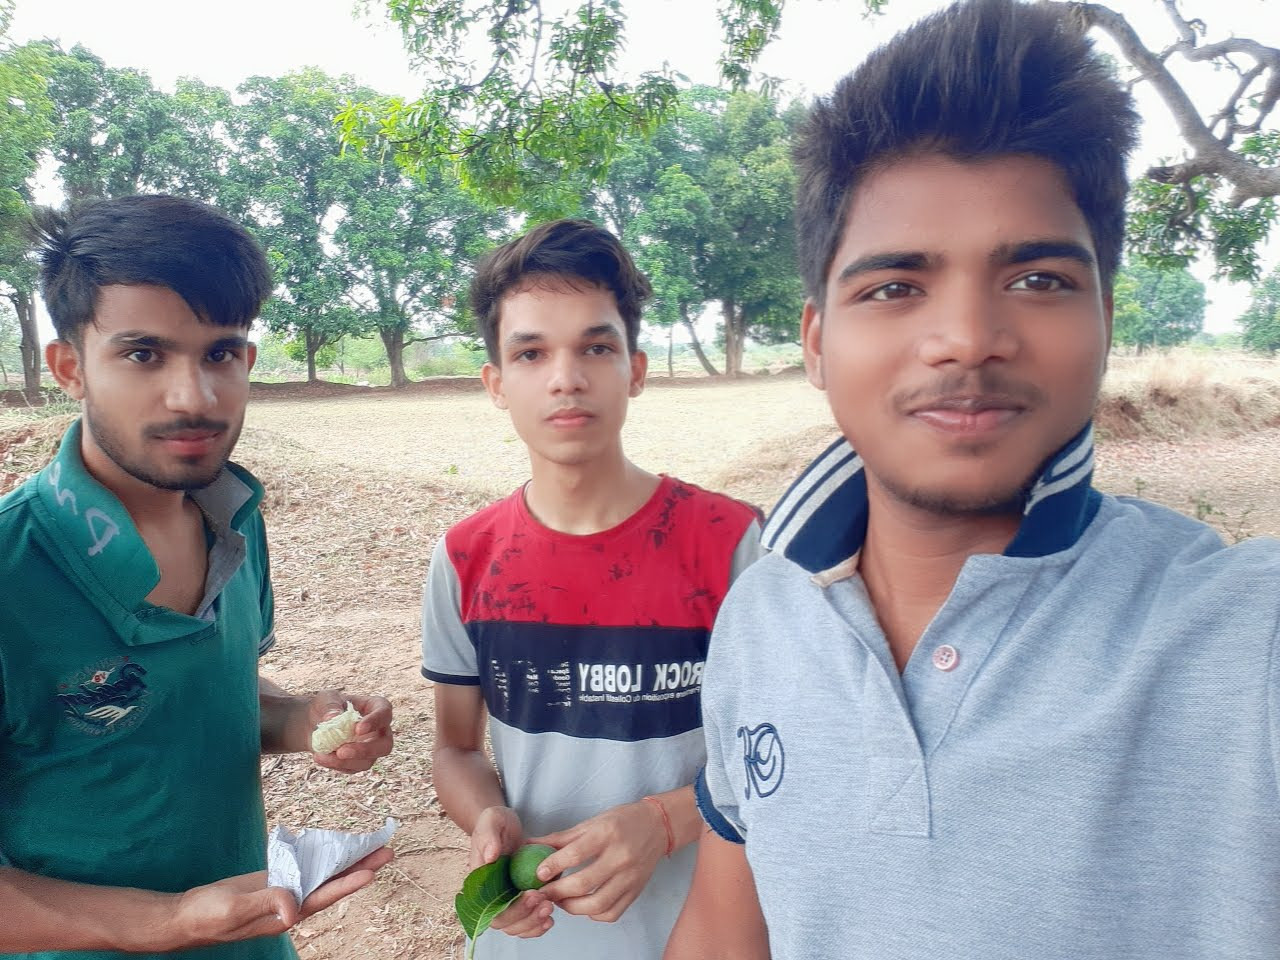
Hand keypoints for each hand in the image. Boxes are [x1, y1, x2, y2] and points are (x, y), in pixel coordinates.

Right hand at [171, 847, 393, 946]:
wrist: (185, 915)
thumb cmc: (206, 916)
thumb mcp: (233, 910)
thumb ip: (264, 904)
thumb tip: (293, 909)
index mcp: (284, 914)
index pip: (323, 896)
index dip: (348, 882)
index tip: (372, 870)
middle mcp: (290, 904)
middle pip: (331, 883)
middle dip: (358, 867)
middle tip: (386, 849)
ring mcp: (283, 892)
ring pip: (321, 873)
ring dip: (345, 859)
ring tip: (370, 844)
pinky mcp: (273, 881)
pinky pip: (303, 867)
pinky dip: (320, 855)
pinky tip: (333, 844)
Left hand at [309, 692, 392, 772]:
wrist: (314, 722)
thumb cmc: (326, 705)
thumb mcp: (326, 699)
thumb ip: (330, 707)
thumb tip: (331, 718)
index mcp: (376, 707)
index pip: (385, 713)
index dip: (375, 722)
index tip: (358, 729)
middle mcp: (379, 730)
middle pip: (385, 745)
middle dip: (365, 750)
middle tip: (341, 752)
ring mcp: (371, 748)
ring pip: (367, 762)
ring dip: (344, 762)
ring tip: (320, 755)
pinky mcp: (358, 762)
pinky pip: (352, 769)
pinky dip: (335, 765)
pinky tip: (320, 756)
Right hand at [470, 807, 554, 939]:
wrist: (504, 827)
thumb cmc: (496, 823)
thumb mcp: (491, 821)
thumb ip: (488, 837)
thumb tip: (490, 857)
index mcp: (478, 882)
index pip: (489, 908)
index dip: (511, 909)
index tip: (531, 894)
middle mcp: (488, 896)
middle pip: (503, 922)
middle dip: (526, 917)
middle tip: (546, 902)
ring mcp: (503, 900)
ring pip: (515, 927)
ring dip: (532, 924)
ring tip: (549, 909)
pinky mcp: (518, 901)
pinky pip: (524, 923)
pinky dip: (536, 926)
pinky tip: (549, 919)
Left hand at [530, 800, 666, 922]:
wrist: (657, 826)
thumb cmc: (621, 821)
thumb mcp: (591, 822)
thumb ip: (561, 838)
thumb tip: (530, 845)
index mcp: (607, 834)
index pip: (575, 854)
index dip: (553, 866)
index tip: (538, 874)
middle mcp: (621, 856)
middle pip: (584, 883)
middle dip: (557, 892)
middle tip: (544, 893)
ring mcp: (631, 877)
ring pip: (597, 904)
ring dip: (573, 908)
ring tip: (561, 901)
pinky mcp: (636, 891)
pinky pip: (612, 912)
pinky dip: (593, 915)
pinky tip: (584, 906)